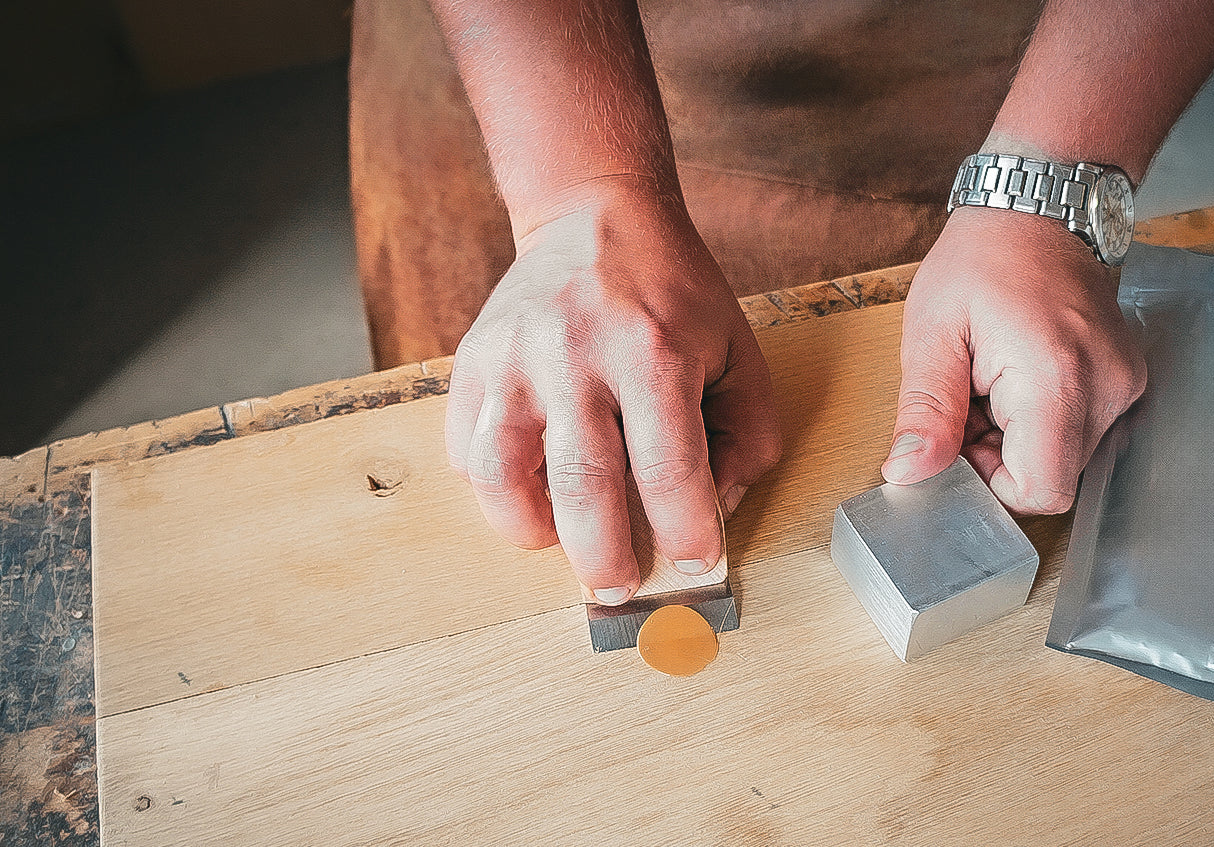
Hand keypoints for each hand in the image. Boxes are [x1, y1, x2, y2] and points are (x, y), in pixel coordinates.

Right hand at [445, 183, 780, 602]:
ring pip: (500, 473)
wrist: (595, 214)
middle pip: (580, 485)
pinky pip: (466, 447)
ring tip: (558, 540)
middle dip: (602, 557)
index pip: (669, 469)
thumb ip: (746, 436)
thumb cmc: (673, 292)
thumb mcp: (738, 352)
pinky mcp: (475, 361)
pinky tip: (526, 490)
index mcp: (653, 353)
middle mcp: (576, 356)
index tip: (695, 559)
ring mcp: (515, 358)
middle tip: (617, 585)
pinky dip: (492, 488)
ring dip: (530, 528)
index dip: (685, 531)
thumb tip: (713, 508)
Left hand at [882, 206, 1145, 512]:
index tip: (961, 440)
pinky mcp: (1123, 380)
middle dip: (998, 455)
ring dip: (1015, 436)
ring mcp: (1122, 384)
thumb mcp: (932, 334)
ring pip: (1062, 456)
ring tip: (989, 381)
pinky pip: (1077, 430)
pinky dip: (1038, 418)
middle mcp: (1105, 388)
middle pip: (1050, 476)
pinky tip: (1013, 377)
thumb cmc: (981, 260)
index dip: (991, 482)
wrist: (1036, 210)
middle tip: (967, 397)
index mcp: (1056, 379)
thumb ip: (924, 411)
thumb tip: (909, 473)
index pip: (1041, 490)